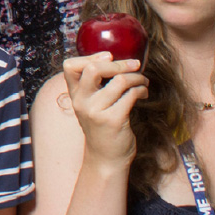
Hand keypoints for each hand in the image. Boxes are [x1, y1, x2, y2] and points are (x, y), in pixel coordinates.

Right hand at [59, 53, 147, 170]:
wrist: (106, 158)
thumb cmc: (102, 128)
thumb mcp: (91, 106)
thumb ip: (94, 87)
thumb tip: (116, 62)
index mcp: (75, 96)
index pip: (70, 67)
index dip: (89, 57)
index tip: (108, 56)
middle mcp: (82, 102)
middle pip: (93, 69)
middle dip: (118, 64)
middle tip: (134, 65)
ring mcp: (96, 111)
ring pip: (119, 81)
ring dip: (137, 77)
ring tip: (143, 81)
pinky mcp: (113, 120)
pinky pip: (131, 95)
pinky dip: (141, 90)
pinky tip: (144, 93)